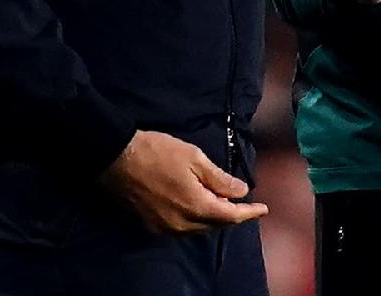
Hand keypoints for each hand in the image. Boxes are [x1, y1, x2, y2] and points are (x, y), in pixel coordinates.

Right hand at [101, 130, 268, 234]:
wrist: (116, 158)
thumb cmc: (157, 153)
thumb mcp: (194, 158)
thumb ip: (219, 178)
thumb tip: (241, 191)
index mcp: (196, 206)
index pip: (231, 216)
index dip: (249, 212)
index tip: (264, 208)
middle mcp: (182, 224)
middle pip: (215, 225)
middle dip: (230, 214)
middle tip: (239, 198)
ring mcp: (165, 227)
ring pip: (198, 228)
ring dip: (212, 216)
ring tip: (219, 199)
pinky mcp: (150, 225)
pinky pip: (181, 227)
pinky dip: (194, 218)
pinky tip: (195, 204)